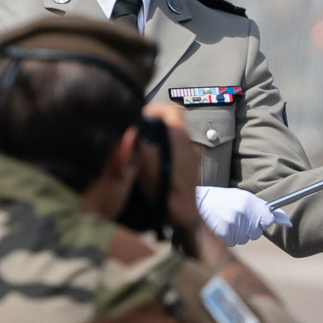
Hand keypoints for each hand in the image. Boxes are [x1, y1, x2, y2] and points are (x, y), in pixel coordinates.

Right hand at [141, 104, 205, 237]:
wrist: (182, 214)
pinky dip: (164, 151)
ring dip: (158, 139)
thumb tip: (129, 129)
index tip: (140, 117)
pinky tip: (153, 162)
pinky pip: (176, 151)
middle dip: (154, 125)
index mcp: (180, 137)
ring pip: (173, 137)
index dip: (154, 109)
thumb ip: (137, 142)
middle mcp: (190, 143)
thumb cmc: (164, 188)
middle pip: (171, 123)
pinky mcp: (191, 167)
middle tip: (138, 133)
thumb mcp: (144, 162)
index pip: (171, 109)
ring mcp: (193, 155)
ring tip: (142, 149)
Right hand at [195, 187, 290, 245]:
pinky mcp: (224, 233)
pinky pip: (233, 242)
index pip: (268, 219)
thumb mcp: (245, 198)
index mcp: (250, 201)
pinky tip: (221, 227)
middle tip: (235, 217)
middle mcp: (243, 212)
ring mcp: (233, 223)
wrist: (199, 202)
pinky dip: (228, 238)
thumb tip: (288, 222)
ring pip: (245, 238)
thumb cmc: (225, 200)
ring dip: (238, 233)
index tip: (252, 218)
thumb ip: (266, 209)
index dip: (261, 221)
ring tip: (226, 221)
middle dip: (248, 228)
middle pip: (256, 232)